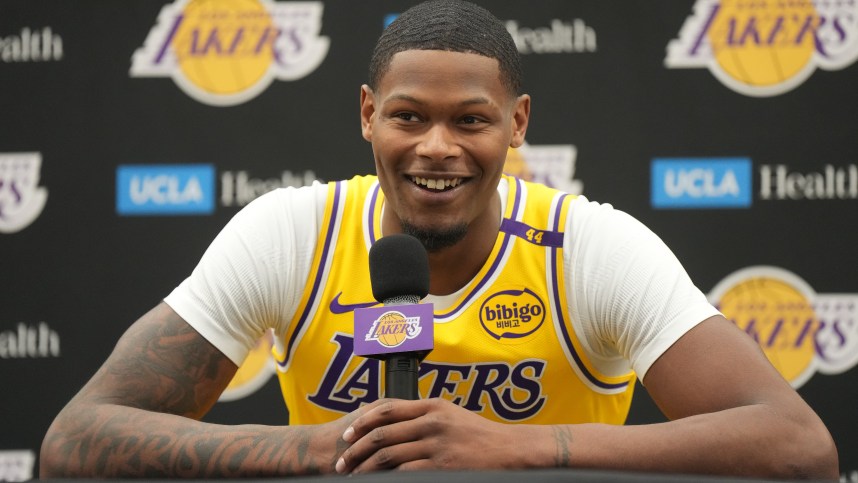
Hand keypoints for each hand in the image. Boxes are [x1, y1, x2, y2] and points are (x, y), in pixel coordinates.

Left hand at [335, 398, 540, 473]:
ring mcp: (436, 444)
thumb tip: (395, 421)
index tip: (348, 434)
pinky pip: (405, 473)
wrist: (509, 451)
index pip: (387, 409)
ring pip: (388, 455)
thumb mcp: (452, 415)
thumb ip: (426, 415)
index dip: (362, 422)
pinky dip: (387, 479)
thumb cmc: (480, 436)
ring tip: (354, 477)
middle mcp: (431, 421)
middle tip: (342, 462)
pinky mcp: (441, 465)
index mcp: (432, 405)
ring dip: (365, 468)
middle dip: (356, 450)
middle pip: (381, 434)